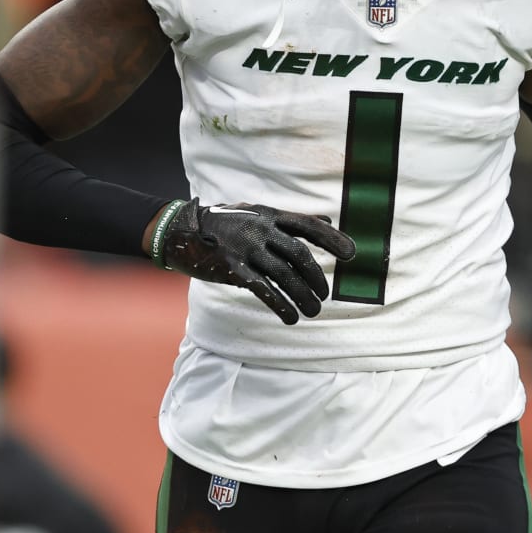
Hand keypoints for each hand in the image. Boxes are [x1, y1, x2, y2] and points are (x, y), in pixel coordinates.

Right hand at [152, 199, 354, 323]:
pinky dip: (281, 306)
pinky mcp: (232, 268)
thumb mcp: (257, 214)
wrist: (180, 231)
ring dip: (303, 297)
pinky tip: (291, 318)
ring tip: (313, 312)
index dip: (332, 240)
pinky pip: (263, 290)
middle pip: (300, 255)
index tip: (352, 255)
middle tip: (324, 297)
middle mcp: (260, 229)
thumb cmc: (224, 223)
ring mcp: (246, 248)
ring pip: (284, 276)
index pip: (308, 226)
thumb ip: (291, 221)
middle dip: (316, 279)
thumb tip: (328, 221)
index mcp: (269, 215)